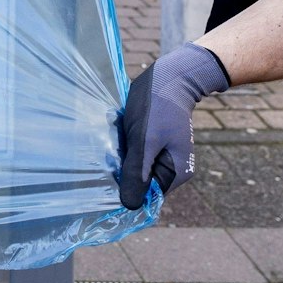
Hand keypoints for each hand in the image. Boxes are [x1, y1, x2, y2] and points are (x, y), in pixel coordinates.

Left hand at [117, 43, 230, 208]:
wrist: (170, 75)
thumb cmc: (157, 107)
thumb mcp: (144, 141)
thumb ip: (136, 173)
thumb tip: (130, 207)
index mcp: (175, 174)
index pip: (147, 196)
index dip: (127, 191)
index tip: (107, 182)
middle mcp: (172, 168)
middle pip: (141, 182)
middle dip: (124, 173)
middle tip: (108, 159)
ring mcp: (164, 155)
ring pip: (135, 167)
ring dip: (123, 159)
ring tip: (115, 145)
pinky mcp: (155, 143)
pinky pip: (136, 153)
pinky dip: (126, 148)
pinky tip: (119, 136)